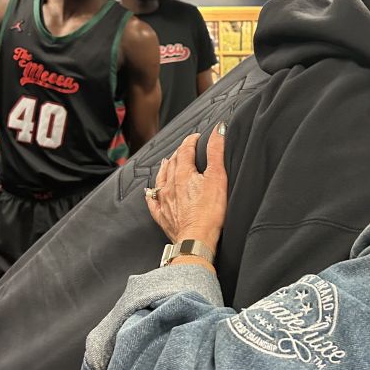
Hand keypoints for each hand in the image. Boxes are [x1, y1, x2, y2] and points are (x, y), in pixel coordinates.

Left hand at [145, 126, 227, 250]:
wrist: (196, 239)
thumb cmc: (210, 212)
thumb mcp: (218, 178)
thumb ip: (216, 152)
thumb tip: (218, 130)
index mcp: (183, 174)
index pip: (186, 151)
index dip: (191, 141)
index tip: (196, 137)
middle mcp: (170, 185)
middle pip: (173, 163)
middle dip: (179, 153)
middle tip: (185, 149)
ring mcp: (164, 201)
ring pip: (161, 179)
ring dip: (165, 169)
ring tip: (166, 162)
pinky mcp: (163, 216)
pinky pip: (153, 202)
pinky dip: (152, 194)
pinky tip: (151, 192)